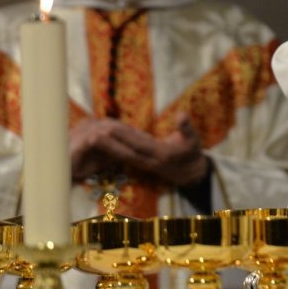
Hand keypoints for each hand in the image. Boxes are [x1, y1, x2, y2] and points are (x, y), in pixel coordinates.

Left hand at [69, 115, 208, 187]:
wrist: (192, 174)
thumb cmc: (192, 153)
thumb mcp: (193, 140)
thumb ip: (186, 128)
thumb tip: (182, 114)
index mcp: (161, 153)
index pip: (140, 144)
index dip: (125, 137)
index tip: (111, 128)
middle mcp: (150, 161)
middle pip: (127, 151)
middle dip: (111, 143)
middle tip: (95, 131)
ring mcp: (145, 165)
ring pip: (123, 156)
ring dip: (109, 149)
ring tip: (94, 138)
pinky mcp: (141, 165)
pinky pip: (125, 158)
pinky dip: (114, 152)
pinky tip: (103, 146)